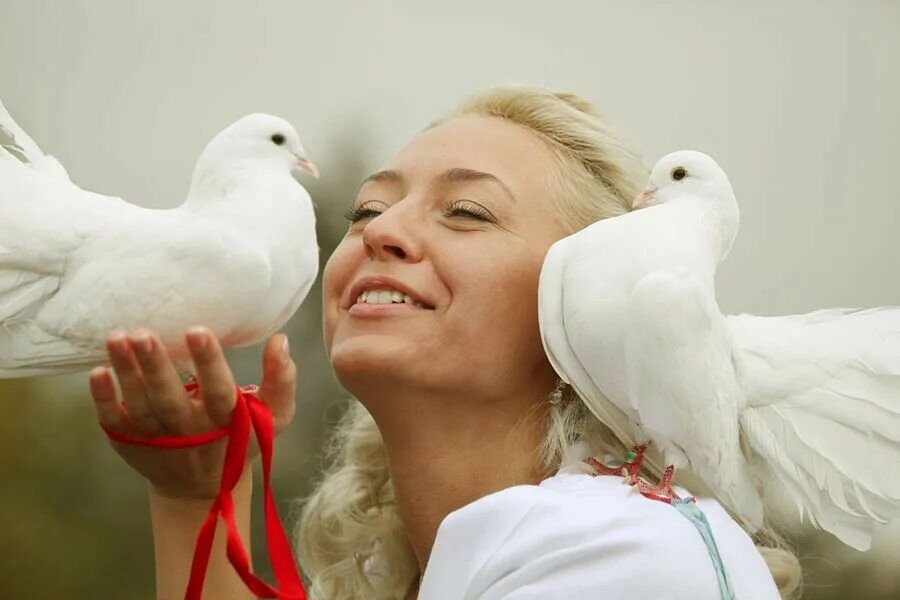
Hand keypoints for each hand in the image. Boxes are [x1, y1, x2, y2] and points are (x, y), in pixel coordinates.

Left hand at [89, 326, 296, 499]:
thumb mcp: (275, 416)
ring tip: (116, 338)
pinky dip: (103, 398)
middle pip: (169, 398)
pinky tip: (97, 372)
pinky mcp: (129, 441)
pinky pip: (114, 420)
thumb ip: (282, 380)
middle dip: (155, 365)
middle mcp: (188, 430)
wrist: (201, 487)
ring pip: (138, 403)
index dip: (209, 362)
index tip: (197, 330)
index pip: (218, 389)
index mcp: (225, 420)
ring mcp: (156, 437)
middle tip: (143, 333)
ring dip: (125, 371)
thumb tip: (280, 340)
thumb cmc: (239, 437)